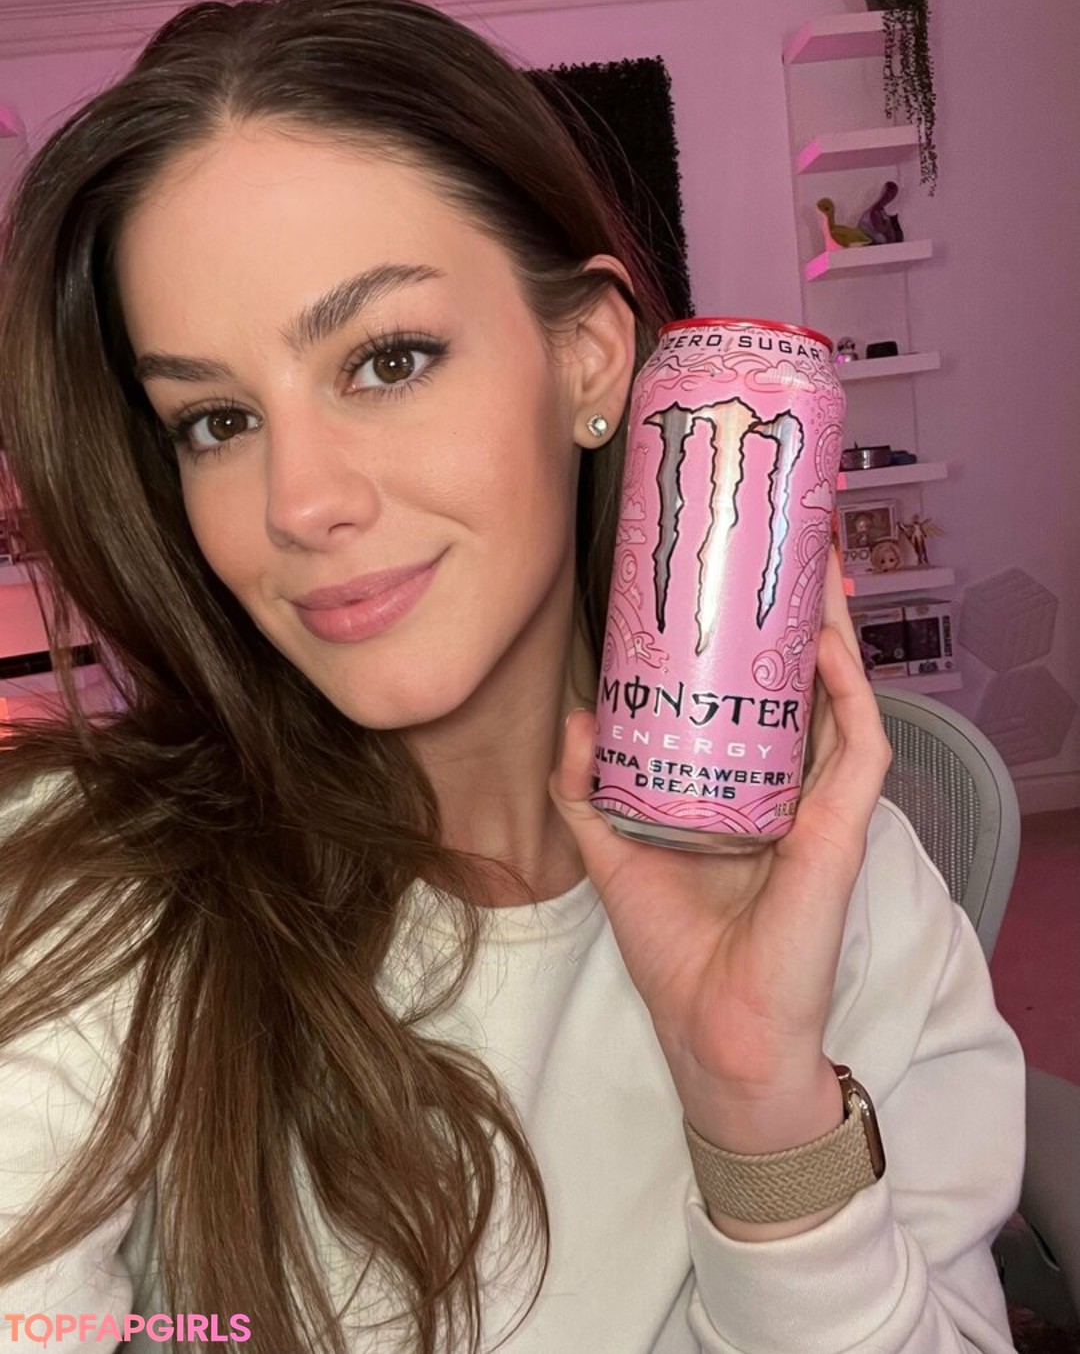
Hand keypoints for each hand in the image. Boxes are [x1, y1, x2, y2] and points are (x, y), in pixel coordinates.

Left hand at [549, 548, 891, 1150]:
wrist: (715, 1027)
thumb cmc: (675, 948)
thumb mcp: (614, 852)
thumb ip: (587, 789)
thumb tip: (575, 714)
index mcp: (745, 788)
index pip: (758, 696)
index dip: (754, 635)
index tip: (736, 574)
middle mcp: (790, 786)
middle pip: (803, 680)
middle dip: (799, 609)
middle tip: (787, 538)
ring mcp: (822, 804)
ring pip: (840, 697)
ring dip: (831, 627)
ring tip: (817, 559)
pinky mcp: (841, 828)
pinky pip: (858, 745)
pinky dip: (846, 690)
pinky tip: (824, 642)